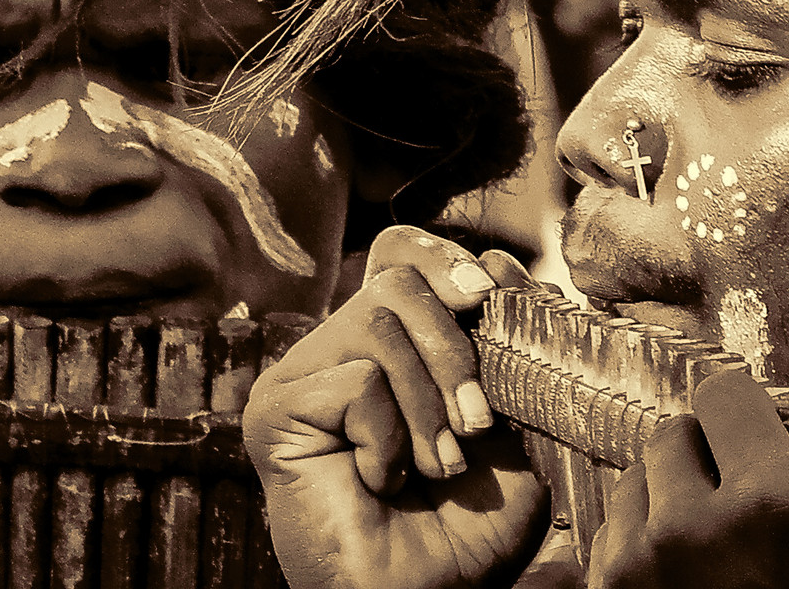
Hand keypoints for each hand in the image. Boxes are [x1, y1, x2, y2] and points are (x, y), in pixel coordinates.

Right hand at [243, 225, 550, 588]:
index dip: (445, 261)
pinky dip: (388, 437)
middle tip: (476, 424)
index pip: (404, 256)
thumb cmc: (465, 532)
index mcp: (393, 348)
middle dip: (454, 349)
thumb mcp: (513, 431)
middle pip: (397, 279)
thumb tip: (502, 267)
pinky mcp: (275, 408)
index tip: (488, 297)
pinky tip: (379, 479)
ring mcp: (302, 376)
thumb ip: (509, 352)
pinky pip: (356, 380)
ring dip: (427, 403)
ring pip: (379, 320)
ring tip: (435, 465)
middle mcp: (341, 351)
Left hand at [587, 371, 788, 588]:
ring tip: (720, 547)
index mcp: (767, 510)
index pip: (724, 394)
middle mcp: (687, 530)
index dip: (751, 416)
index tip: (768, 444)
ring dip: (670, 498)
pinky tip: (691, 577)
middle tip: (747, 502)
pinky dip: (644, 542)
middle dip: (709, 457)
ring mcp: (636, 568)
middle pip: (673, 435)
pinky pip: (612, 534)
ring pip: (636, 481)